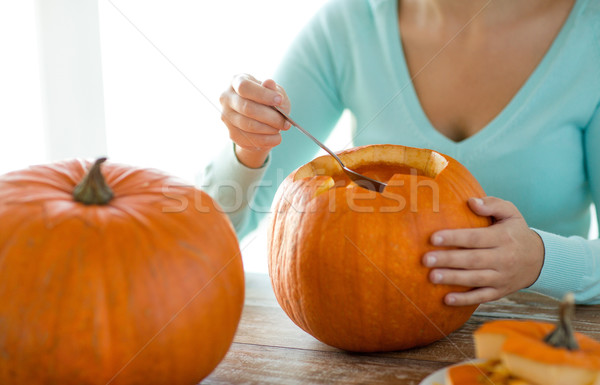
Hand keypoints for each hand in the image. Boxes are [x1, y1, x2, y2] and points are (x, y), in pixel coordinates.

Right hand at [220, 74, 290, 167]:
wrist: (260, 117)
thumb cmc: (268, 100)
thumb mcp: (274, 91)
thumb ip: (273, 89)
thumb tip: (269, 83)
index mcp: (236, 81)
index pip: (244, 87)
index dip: (262, 94)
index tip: (279, 100)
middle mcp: (227, 98)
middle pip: (246, 108)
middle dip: (270, 116)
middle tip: (285, 122)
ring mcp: (227, 117)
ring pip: (248, 126)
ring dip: (269, 130)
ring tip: (282, 129)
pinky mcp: (232, 133)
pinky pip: (249, 140)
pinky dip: (266, 141)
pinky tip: (276, 138)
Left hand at [422, 197, 544, 305]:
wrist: (539, 260)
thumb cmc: (515, 232)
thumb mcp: (510, 213)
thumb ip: (492, 204)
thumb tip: (471, 201)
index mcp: (503, 238)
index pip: (475, 238)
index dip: (454, 238)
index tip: (433, 238)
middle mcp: (503, 258)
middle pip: (472, 260)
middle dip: (448, 260)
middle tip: (426, 259)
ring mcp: (502, 277)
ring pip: (475, 279)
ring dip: (453, 279)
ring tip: (432, 277)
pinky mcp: (499, 291)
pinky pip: (481, 297)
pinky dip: (465, 300)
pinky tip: (447, 299)